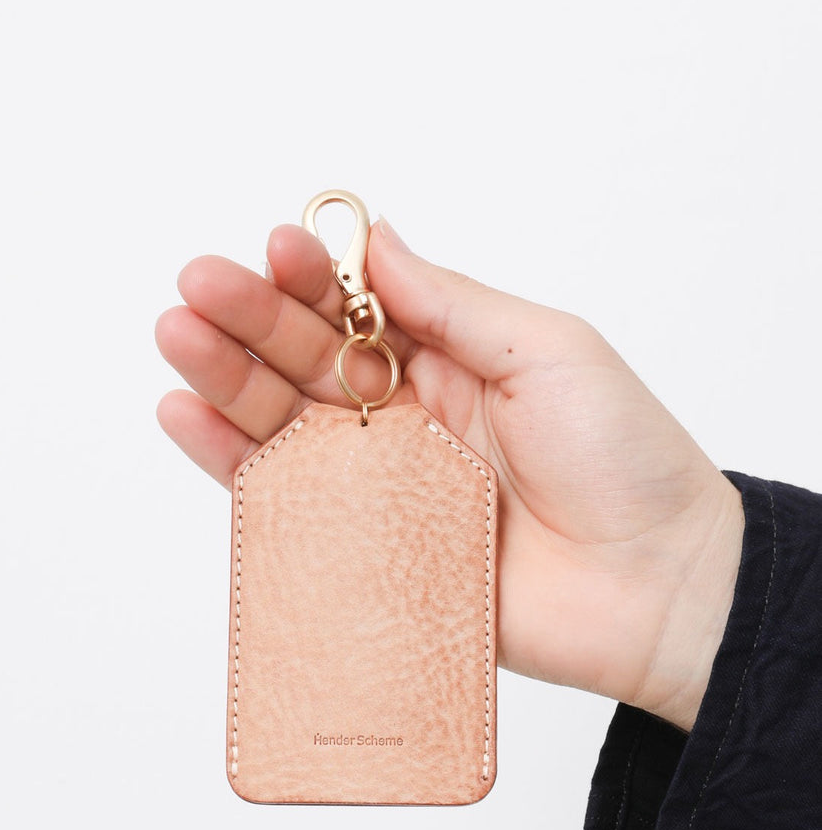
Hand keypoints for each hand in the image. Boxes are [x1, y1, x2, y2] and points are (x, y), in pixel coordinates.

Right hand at [156, 219, 743, 731]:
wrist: (654, 585)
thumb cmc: (623, 457)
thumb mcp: (548, 351)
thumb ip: (453, 305)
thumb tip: (377, 244)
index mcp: (450, 362)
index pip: (359, 308)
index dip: (314, 277)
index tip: (273, 247)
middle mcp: (405, 420)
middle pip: (308, 361)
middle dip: (251, 319)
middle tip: (196, 288)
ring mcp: (382, 487)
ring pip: (285, 425)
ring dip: (226, 379)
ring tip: (176, 337)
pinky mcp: (368, 553)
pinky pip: (288, 503)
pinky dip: (234, 463)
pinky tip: (188, 417)